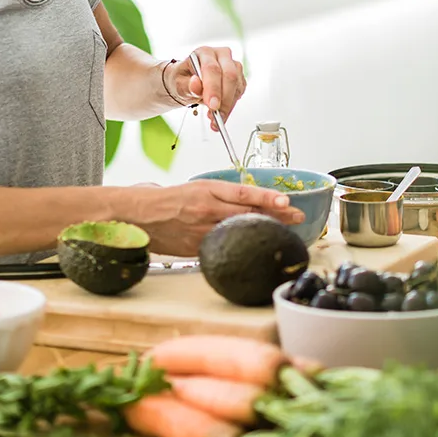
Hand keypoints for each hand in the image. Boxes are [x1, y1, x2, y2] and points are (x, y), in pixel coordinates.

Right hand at [128, 180, 303, 256]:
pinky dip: (241, 246)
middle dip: (276, 214)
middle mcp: (207, 209)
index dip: (267, 197)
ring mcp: (202, 230)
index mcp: (207, 190)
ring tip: (286, 230)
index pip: (243, 192)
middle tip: (298, 215)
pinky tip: (255, 247)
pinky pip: (223, 246)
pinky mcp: (196, 248)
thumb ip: (221, 195)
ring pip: (239, 231)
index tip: (287, 200)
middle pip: (248, 213)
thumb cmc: (168, 199)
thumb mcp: (196, 188)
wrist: (139, 215)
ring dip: (264, 230)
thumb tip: (250, 200)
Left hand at [166, 46, 246, 130]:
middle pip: (229, 75)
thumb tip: (195, 84)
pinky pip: (239, 92)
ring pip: (237, 85)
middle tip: (217, 116)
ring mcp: (233, 65)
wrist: (188, 82)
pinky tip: (221, 113)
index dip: (213, 88)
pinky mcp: (239, 77)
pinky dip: (231, 106)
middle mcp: (221, 55)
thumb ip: (187, 85)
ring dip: (228, 105)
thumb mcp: (179, 84)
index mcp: (205, 52)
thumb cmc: (183, 79)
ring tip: (215, 119)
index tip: (213, 105)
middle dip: (224, 99)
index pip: (212, 69)